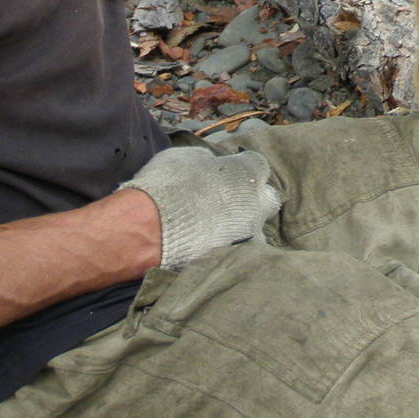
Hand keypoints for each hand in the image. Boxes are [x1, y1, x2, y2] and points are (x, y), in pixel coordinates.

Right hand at [119, 148, 281, 268]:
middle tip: (232, 200)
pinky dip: (229, 248)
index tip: (231, 169)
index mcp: (248, 174)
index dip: (243, 166)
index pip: (258, 165)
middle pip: (267, 200)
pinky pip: (239, 252)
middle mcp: (256, 205)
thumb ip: (209, 160)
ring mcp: (248, 236)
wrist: (150, 230)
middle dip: (254, 199)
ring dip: (243, 228)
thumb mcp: (186, 157)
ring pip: (256, 231)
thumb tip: (212, 165)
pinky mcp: (234, 260)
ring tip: (219, 229)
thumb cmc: (168, 185)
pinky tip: (212, 246)